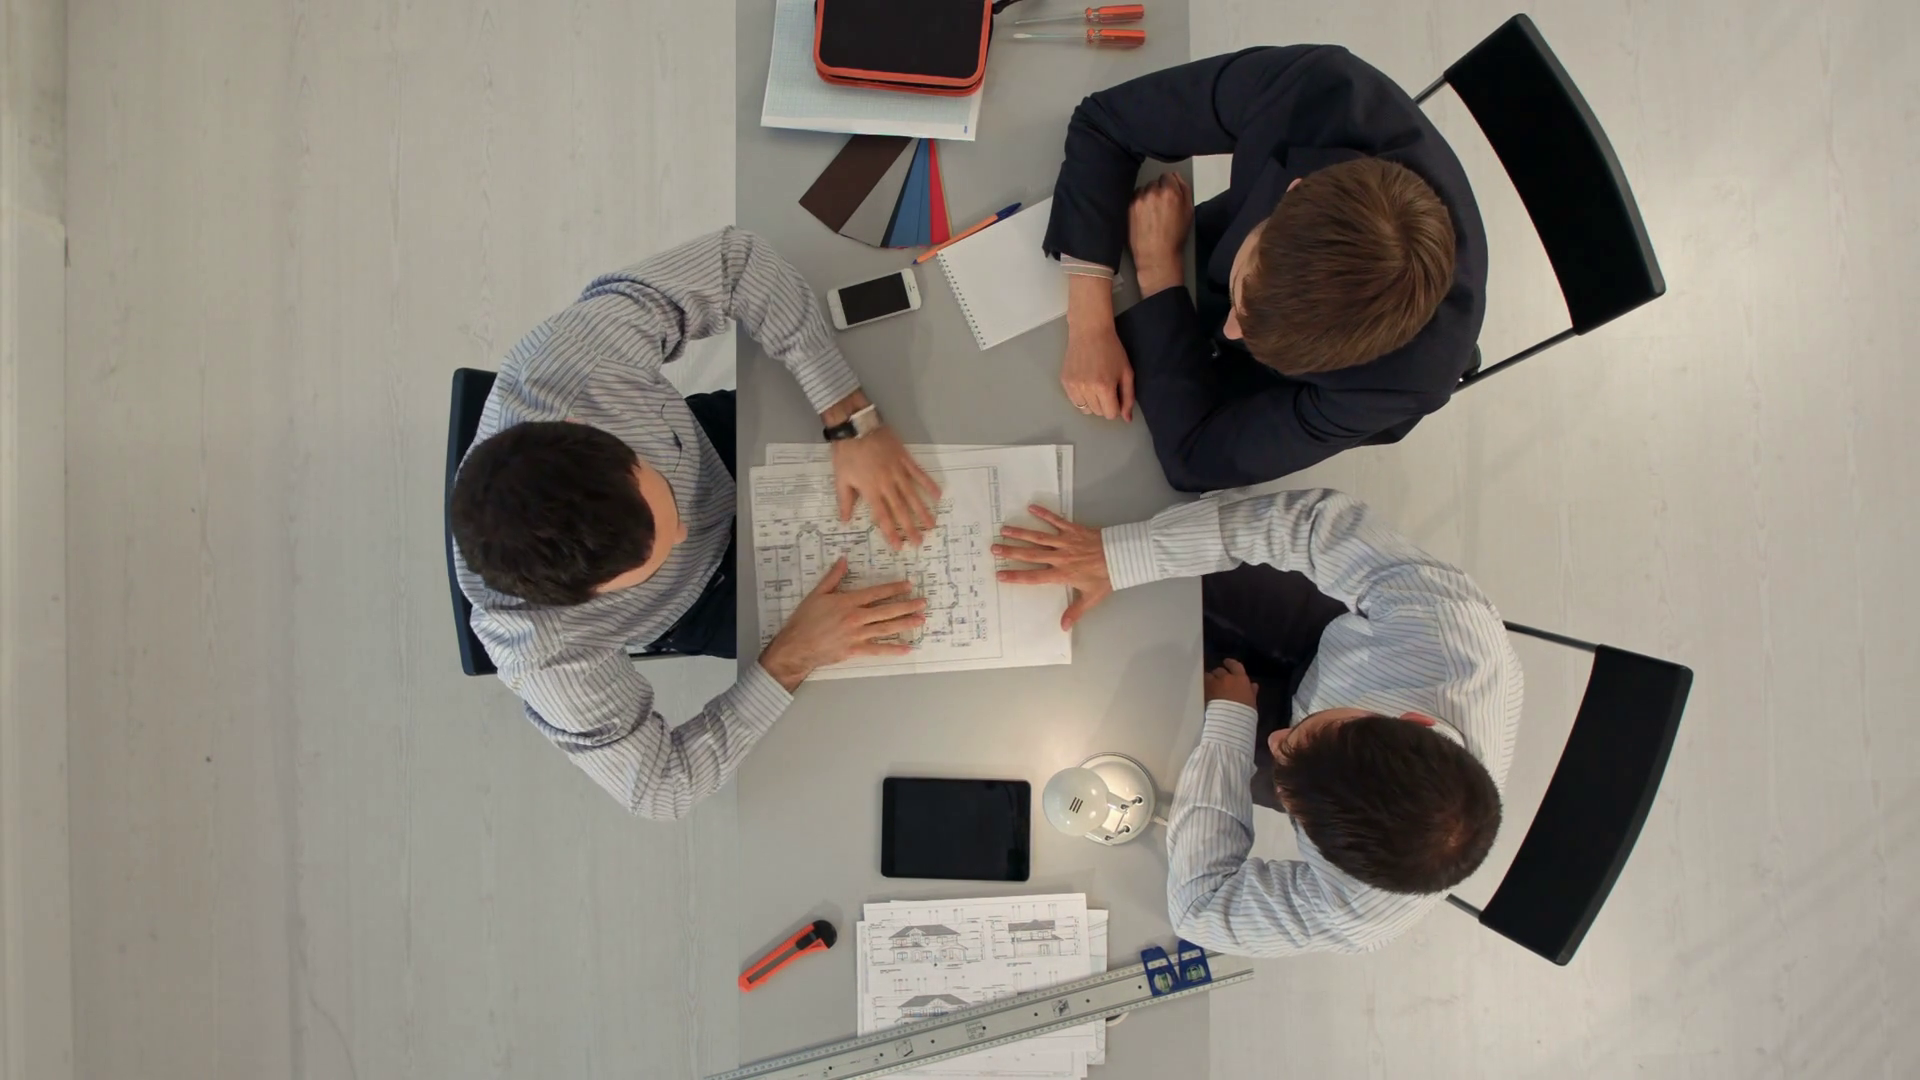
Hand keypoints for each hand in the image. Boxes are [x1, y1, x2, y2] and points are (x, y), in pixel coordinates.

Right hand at [760, 558, 926, 690]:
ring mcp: (857, 635)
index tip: (908, 586)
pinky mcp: (855, 650)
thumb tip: (843, 559)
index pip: (876, 593)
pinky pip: (878, 650)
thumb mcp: (817, 594)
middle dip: (907, 606)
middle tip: (923, 603)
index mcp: (847, 602)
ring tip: (920, 620)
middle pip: (886, 610)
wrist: (797, 645)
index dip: (894, 589)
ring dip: (905, 623)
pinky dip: (893, 650)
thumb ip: (833, 577)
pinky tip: (907, 648)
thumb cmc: (805, 620)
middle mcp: (856, 617)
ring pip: (886, 628)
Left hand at [833, 425, 939, 548]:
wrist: (856, 426)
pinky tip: (938, 495)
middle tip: (919, 542)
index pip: (882, 516)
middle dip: (910, 528)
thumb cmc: (846, 453)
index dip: (890, 532)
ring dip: (923, 511)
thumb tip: (845, 521)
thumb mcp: (840, 478)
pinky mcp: (905, 459)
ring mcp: (898, 471)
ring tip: (932, 525)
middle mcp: (887, 484)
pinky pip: (919, 474)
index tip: (898, 546)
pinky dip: (928, 484)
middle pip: (901, 510)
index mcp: (871, 490)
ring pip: (913, 495)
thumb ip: (845, 500)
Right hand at [991, 505, 1111, 630]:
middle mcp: (1059, 557)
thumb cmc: (1106, 577)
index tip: (1000, 575)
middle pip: (1030, 554)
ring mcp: (1065, 541)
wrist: (1121, 555)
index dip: (1016, 576)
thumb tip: (1063, 627)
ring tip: (1004, 530)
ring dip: (1021, 533)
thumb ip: (1075, 611)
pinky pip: (1056, 520)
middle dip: (1011, 552)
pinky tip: (1031, 507)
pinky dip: (1044, 513)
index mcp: (1062, 574)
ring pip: (1038, 537)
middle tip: (994, 548)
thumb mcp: (1092, 597)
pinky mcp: (1073, 529)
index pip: (1034, 577)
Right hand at [1061, 317, 1134, 421]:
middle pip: (1098, 412)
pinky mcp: (1065, 382)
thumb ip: (1128, 397)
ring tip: (1095, 386)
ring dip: (1093, 402)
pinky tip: (1085, 383)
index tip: (1116, 394)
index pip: (1110, 414)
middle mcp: (1087, 389)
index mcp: (1105, 387)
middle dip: (1105, 404)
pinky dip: (1082, 397)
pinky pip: (1075, 401)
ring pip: (1085, 409)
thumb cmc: (1112, 350)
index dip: (1116, 406)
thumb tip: (1127, 420)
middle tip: (1106, 387)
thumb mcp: (1126, 372)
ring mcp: (1073, 386)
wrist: (1089, 331)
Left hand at [1128, 172, 1191, 296]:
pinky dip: (1138, 203)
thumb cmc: (1175, 236)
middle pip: (1154, 182)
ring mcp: (1139, 200)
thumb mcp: (1188, 211)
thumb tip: (1176, 176)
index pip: (1168, 175)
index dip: (1169, 185)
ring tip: (1151, 211)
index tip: (1169, 195)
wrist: (1156, 256)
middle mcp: (1153, 193)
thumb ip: (1184, 189)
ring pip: (1143, 189)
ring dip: (1147, 195)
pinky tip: (1143, 215)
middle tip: (1161, 206)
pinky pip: (1134, 197)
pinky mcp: (1129, 207)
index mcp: (1170, 192)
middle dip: (1158, 190)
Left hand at [1204, 658, 1257, 708]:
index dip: (1231, 663)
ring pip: (1208, 675)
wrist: (1230, 721)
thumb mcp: (1252, 702)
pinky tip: (1204, 690)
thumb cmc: (1245, 713)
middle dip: (1219, 674)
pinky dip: (1203, 686)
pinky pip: (1202, 684)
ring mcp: (1213, 684)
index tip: (1227, 662)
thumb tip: (1253, 685)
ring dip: (1209, 679)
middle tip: (1218, 679)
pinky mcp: (1204, 691)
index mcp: (1240, 679)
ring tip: (1209, 684)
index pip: (1235, 665)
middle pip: (1219, 670)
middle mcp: (1226, 678)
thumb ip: (1251, 692)